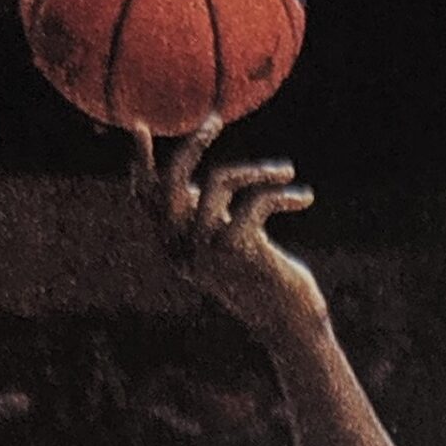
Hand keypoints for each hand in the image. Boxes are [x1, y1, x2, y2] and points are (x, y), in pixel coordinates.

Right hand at [132, 118, 322, 345]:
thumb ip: (209, 216)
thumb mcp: (230, 242)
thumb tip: (196, 179)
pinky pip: (256, 198)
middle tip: (214, 120)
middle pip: (172, 182)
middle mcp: (183, 251)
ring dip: (258, 169)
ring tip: (285, 171)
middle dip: (192, 144)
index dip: (141, 164)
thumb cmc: (263, 279)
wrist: (289, 324)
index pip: (147, 200)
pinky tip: (305, 198)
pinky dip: (284, 193)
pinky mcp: (238, 251)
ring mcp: (208, 252)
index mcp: (175, 249)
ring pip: (220, 180)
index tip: (140, 127)